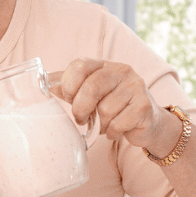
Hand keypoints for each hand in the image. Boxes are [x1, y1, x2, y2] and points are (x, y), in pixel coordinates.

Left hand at [54, 58, 169, 152]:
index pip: (80, 65)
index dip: (69, 85)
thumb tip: (46, 86)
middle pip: (91, 87)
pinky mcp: (144, 106)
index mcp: (104, 64)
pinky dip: (112, 132)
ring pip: (105, 110)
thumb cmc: (114, 106)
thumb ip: (70, 88)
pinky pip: (118, 123)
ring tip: (104, 124)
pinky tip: (116, 130)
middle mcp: (122, 70)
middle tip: (81, 119)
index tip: (68, 98)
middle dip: (81, 109)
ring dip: (100, 124)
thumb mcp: (91, 93)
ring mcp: (136, 86)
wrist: (148, 122)